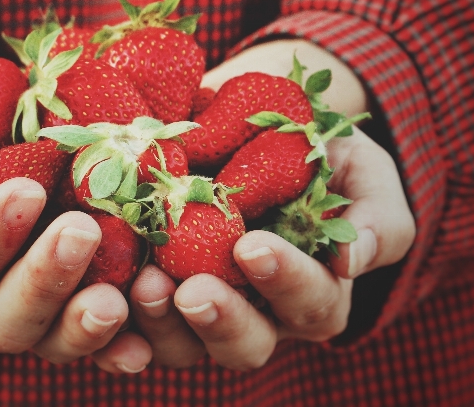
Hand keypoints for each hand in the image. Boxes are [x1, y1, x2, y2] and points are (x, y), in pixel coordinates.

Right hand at [0, 54, 152, 372]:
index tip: (24, 191)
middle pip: (5, 323)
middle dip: (45, 280)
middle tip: (82, 230)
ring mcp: (28, 322)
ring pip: (55, 341)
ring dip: (87, 322)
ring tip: (119, 294)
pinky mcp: (72, 312)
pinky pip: (99, 341)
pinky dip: (124, 343)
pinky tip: (147, 339)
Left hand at [128, 39, 414, 369]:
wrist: (255, 127)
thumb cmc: (321, 155)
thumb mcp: (363, 174)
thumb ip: (376, 216)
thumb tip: (352, 260)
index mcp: (314, 292)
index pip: (310, 303)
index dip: (285, 281)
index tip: (253, 245)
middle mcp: (258, 314)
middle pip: (245, 345)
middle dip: (219, 320)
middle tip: (192, 288)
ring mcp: (200, 308)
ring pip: (182, 345)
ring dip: (160, 321)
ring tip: (141, 281)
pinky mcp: (151, 292)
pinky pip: (129, 323)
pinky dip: (114, 316)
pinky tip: (97, 292)